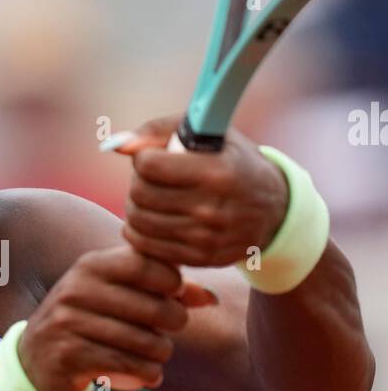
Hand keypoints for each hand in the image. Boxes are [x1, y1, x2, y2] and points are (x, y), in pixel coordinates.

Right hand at [17, 244, 216, 390]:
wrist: (35, 361)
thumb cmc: (88, 322)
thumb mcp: (115, 296)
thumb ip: (160, 288)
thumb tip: (209, 298)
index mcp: (91, 265)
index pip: (147, 265)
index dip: (173, 282)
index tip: (175, 296)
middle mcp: (77, 289)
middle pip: (152, 306)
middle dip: (174, 322)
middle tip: (171, 330)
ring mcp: (69, 322)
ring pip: (143, 341)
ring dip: (161, 353)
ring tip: (159, 356)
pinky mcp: (68, 354)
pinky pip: (126, 365)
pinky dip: (146, 374)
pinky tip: (149, 375)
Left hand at [114, 115, 288, 267]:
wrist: (274, 210)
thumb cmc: (233, 162)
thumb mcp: (208, 134)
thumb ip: (158, 131)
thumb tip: (115, 144)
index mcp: (216, 172)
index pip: (149, 166)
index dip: (144, 158)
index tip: (153, 158)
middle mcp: (212, 208)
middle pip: (140, 194)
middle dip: (137, 182)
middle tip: (149, 179)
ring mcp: (205, 238)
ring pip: (138, 222)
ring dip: (135, 206)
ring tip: (149, 197)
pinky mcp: (199, 259)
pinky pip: (146, 246)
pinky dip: (140, 230)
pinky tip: (152, 218)